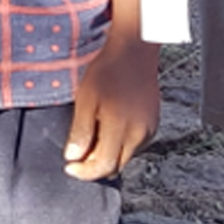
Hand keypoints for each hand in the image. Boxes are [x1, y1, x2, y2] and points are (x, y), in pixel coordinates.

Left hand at [65, 33, 158, 179]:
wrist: (133, 51)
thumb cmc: (108, 71)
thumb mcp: (86, 99)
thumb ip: (81, 131)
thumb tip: (74, 157)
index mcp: (121, 129)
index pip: (103, 166)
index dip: (84, 172)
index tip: (70, 167)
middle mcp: (139, 134)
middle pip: (116, 165)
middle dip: (95, 165)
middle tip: (79, 154)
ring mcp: (148, 129)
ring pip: (126, 156)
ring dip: (109, 154)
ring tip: (93, 137)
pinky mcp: (153, 123)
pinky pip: (136, 144)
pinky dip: (120, 144)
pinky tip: (109, 129)